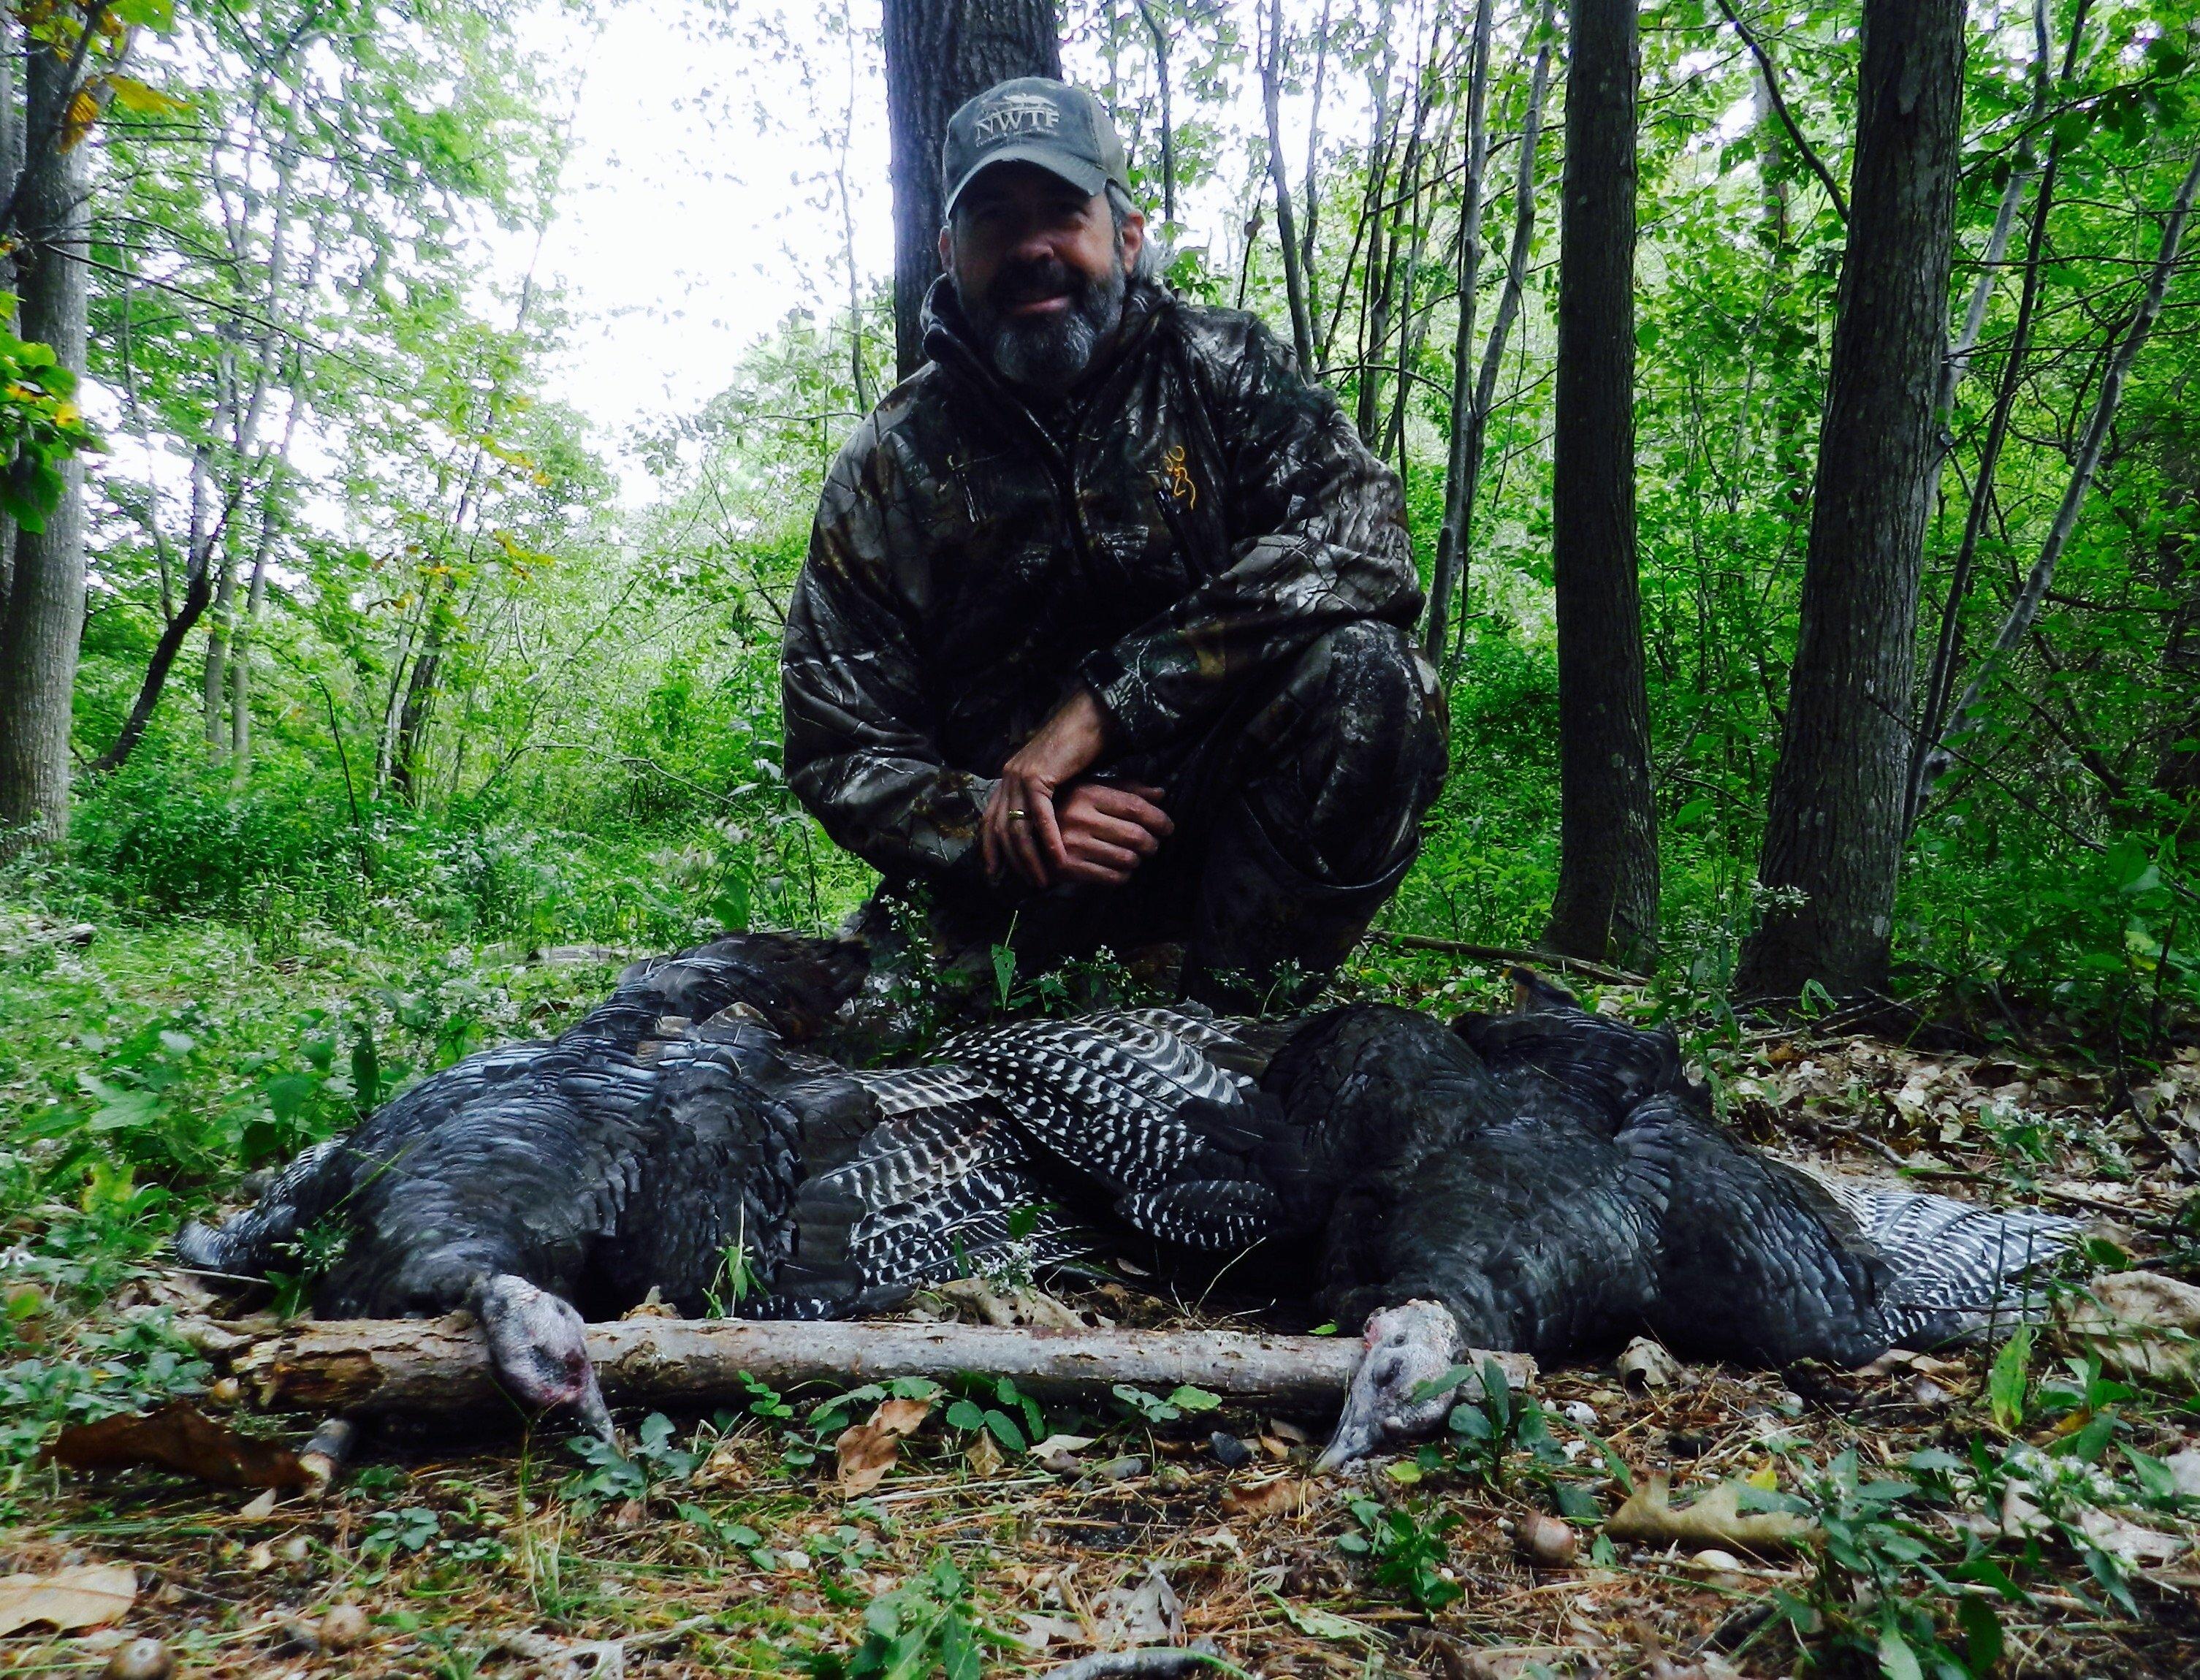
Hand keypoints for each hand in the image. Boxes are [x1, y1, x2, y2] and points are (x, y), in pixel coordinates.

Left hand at [982, 690, 1154, 888]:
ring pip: (1017, 826)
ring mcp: (1019, 776)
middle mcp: (1007, 777)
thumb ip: (1042, 799)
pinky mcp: (1036, 775)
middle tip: (1028, 882)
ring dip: (1030, 856)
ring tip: (1044, 877)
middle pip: (1000, 828)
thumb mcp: (1053, 779)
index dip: (989, 848)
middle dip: (1012, 860)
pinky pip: (1040, 814)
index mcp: (1008, 778)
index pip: (989, 820)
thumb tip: (1042, 826)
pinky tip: (1059, 856)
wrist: (1088, 719)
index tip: (994, 873)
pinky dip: (1049, 838)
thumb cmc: (1077, 749)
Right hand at [1051, 780, 1172, 887]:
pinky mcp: (1067, 868)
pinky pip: (1111, 877)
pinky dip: (1123, 876)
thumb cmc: (1064, 808)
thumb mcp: (1091, 790)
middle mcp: (1079, 817)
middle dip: (1152, 843)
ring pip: (1127, 858)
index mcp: (1087, 793)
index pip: (1135, 807)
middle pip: (1135, 835)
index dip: (1159, 819)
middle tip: (1152, 845)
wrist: (1024, 834)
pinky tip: (1121, 870)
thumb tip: (1160, 793)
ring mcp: (1072, 843)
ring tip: (1135, 857)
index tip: (1167, 827)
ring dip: (1138, 860)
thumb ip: (1126, 790)